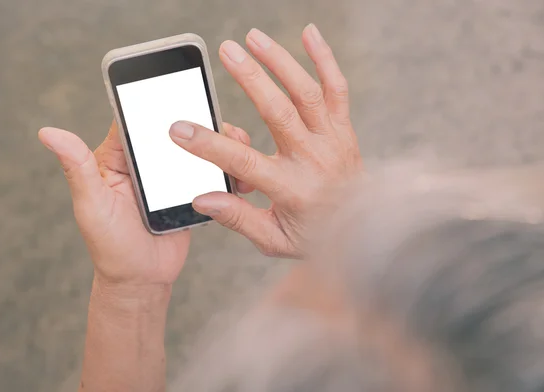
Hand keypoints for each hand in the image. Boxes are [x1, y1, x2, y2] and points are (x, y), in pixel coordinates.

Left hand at [38, 120, 252, 287]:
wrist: (141, 280)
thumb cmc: (109, 247)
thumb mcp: (92, 206)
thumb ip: (77, 168)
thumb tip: (49, 133)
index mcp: (115, 158)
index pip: (133, 120)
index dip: (152, 102)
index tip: (174, 86)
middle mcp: (143, 162)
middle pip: (171, 129)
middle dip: (194, 118)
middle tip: (215, 113)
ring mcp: (169, 175)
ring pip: (194, 148)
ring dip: (214, 141)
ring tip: (235, 139)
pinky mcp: (190, 190)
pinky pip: (207, 171)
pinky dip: (223, 166)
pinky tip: (238, 165)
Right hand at [169, 24, 361, 257]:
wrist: (364, 229)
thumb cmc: (315, 235)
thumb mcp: (273, 239)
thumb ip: (238, 218)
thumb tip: (202, 198)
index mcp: (290, 189)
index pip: (243, 162)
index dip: (209, 144)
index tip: (179, 129)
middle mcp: (313, 159)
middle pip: (278, 112)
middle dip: (249, 79)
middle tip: (226, 51)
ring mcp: (331, 140)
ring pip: (307, 93)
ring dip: (280, 62)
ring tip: (253, 38)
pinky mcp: (343, 128)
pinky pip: (337, 89)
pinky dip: (325, 59)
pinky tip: (308, 33)